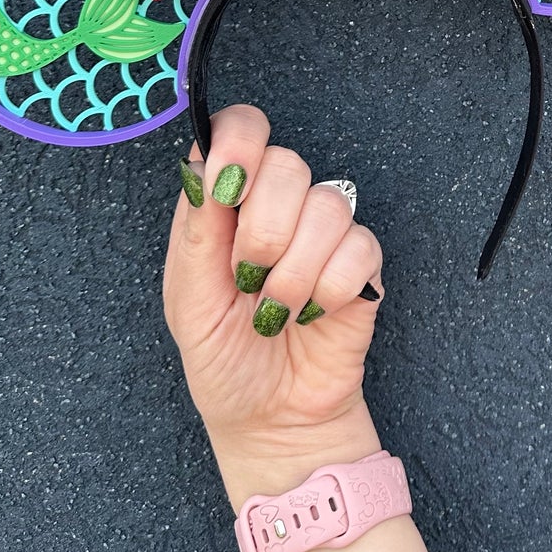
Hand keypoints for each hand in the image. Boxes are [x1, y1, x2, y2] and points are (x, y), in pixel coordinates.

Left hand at [164, 104, 385, 508]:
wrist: (271, 421)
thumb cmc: (223, 362)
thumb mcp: (188, 303)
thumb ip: (196, 231)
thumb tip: (203, 163)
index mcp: (229, 207)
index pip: (242, 131)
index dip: (240, 139)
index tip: (229, 179)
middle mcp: (279, 209)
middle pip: (287, 164)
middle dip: (262, 229)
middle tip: (248, 278)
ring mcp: (325, 235)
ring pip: (327, 205)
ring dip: (295, 270)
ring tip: (277, 309)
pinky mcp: (363, 264)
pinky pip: (359, 246)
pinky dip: (330, 288)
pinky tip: (314, 313)